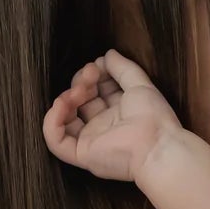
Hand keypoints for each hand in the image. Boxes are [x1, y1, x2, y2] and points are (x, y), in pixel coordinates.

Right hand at [42, 50, 180, 182]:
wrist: (157, 147)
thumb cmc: (154, 118)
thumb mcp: (140, 85)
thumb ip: (123, 68)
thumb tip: (108, 54)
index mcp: (118, 113)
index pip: (95, 91)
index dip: (93, 75)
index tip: (99, 64)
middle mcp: (103, 127)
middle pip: (79, 101)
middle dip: (81, 83)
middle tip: (91, 73)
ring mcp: (91, 141)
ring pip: (65, 119)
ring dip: (66, 99)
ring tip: (79, 90)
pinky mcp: (82, 154)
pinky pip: (56, 141)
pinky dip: (52, 121)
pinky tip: (62, 103)